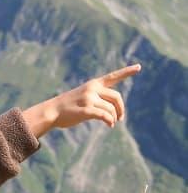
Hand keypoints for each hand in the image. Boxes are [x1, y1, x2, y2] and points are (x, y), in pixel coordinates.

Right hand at [23, 64, 141, 137]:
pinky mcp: (85, 110)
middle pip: (116, 97)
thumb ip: (98, 98)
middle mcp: (91, 89)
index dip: (127, 72)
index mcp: (93, 84)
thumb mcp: (83, 96)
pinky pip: (104, 116)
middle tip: (120, 118)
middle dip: (121, 108)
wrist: (52, 111)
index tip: (139, 67)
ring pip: (111, 109)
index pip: (113, 77)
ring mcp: (88, 99)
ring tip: (111, 123)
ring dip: (114, 118)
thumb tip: (116, 111)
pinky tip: (109, 125)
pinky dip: (109, 121)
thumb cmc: (68, 106)